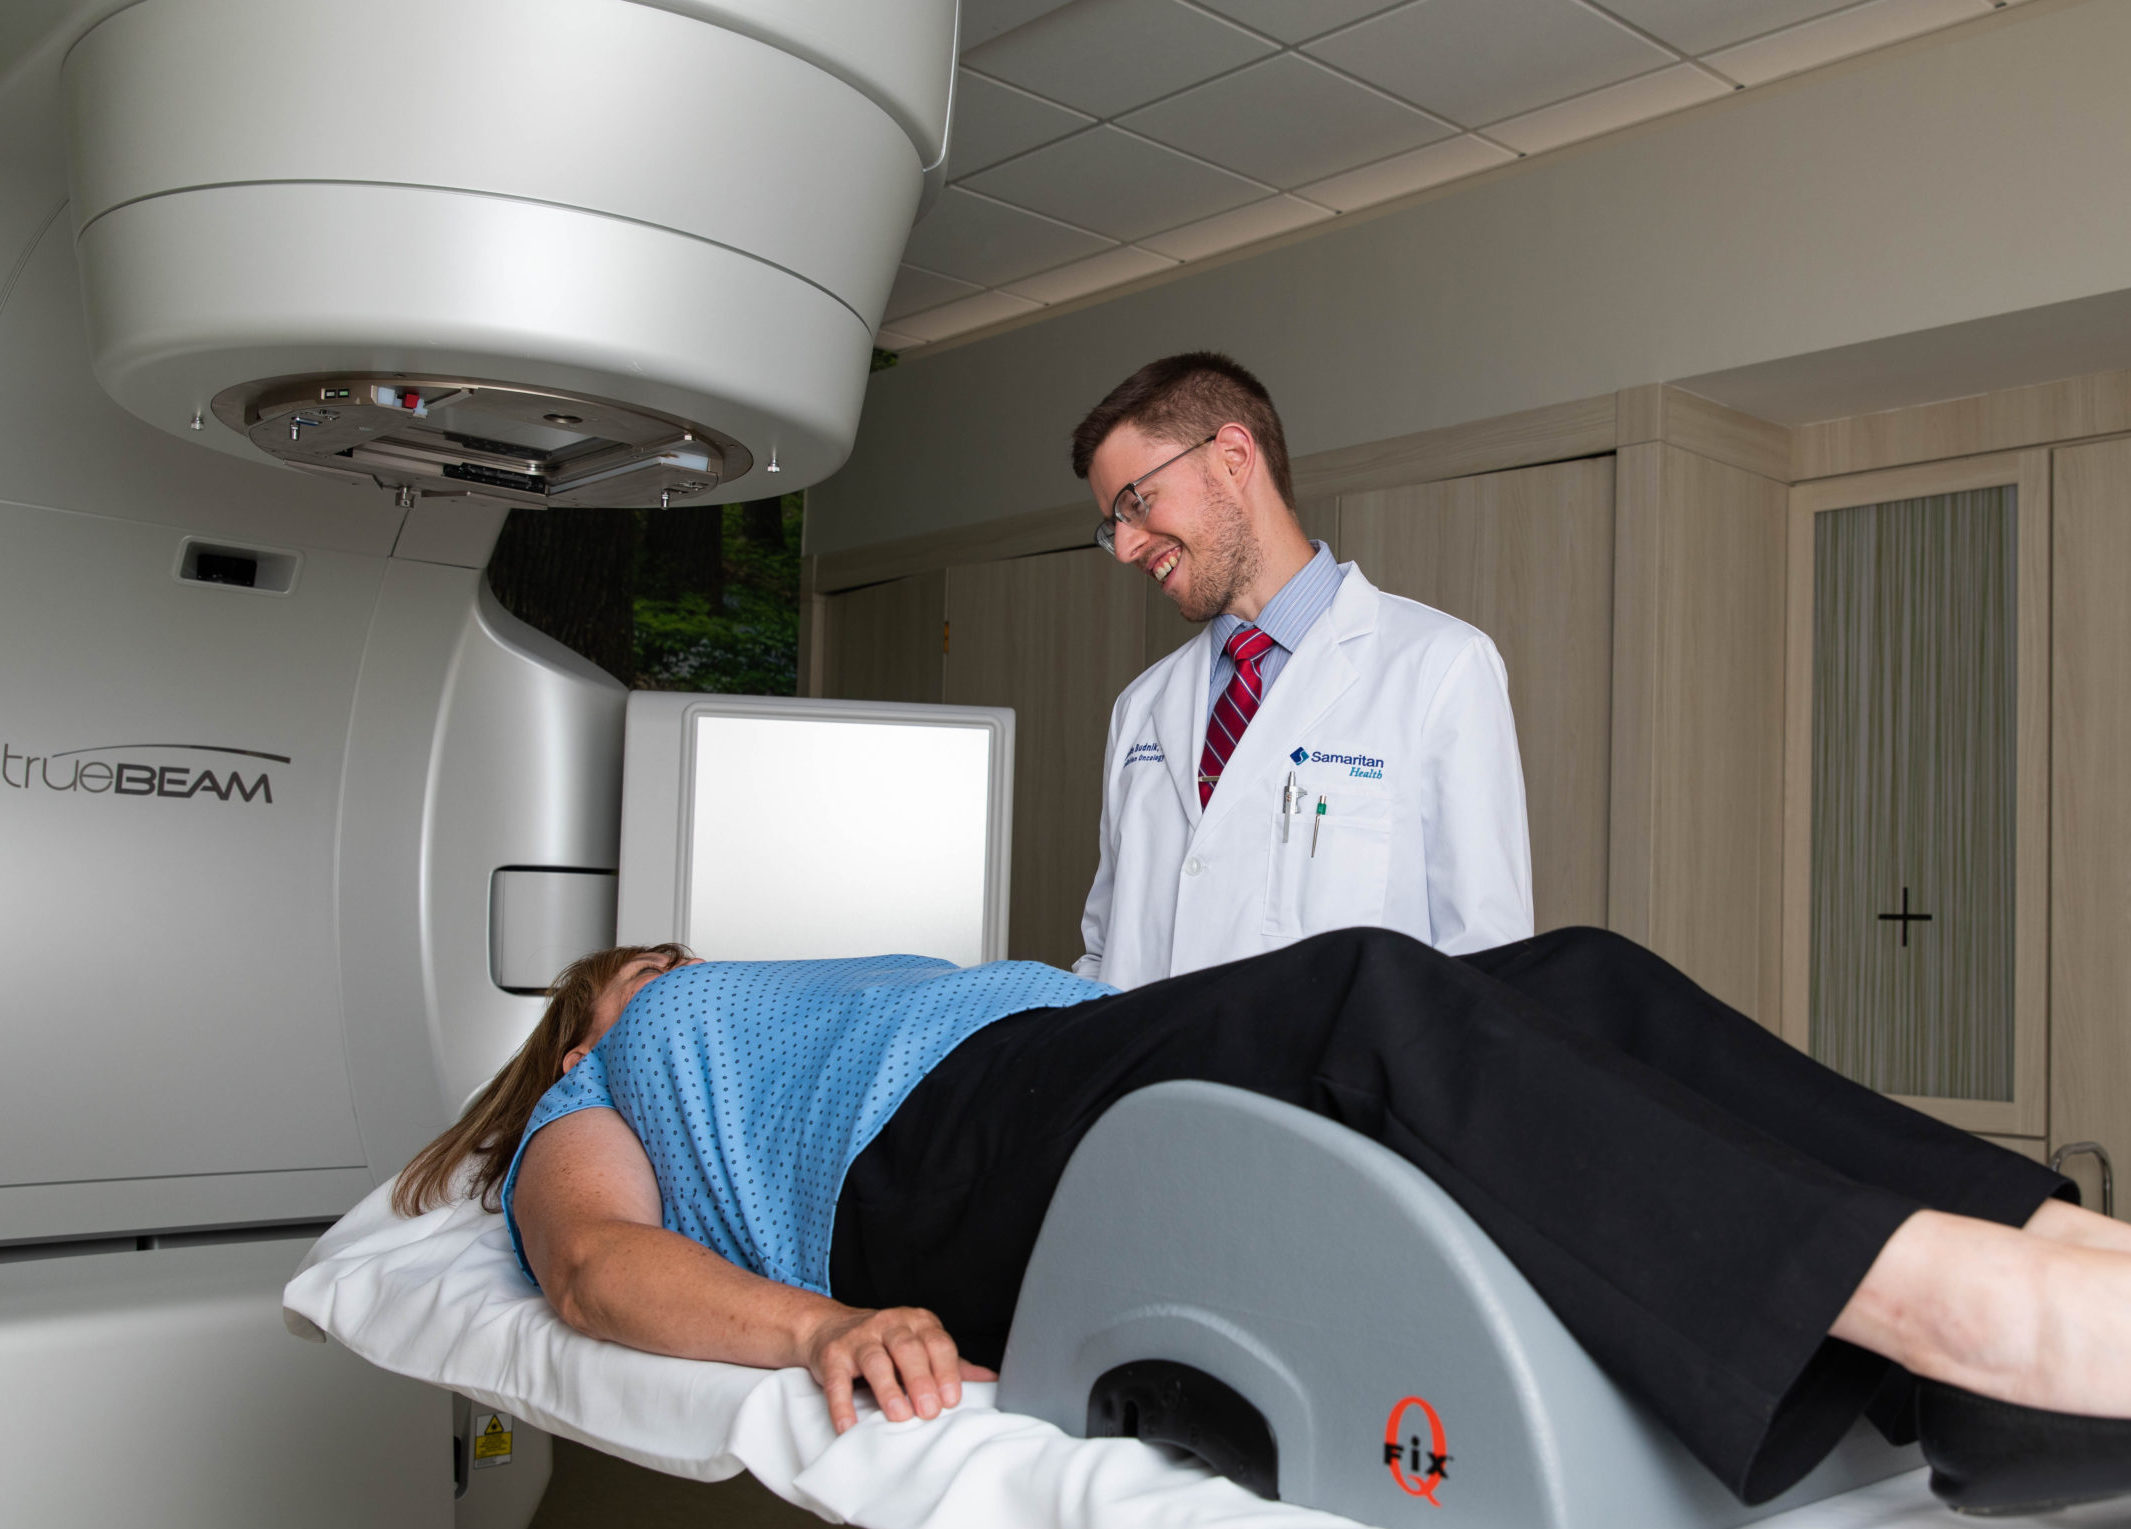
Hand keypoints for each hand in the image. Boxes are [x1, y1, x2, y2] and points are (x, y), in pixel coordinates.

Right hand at [803, 1304, 997, 1432]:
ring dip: (888, 1389)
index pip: (937, 1343)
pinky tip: (849, 1424)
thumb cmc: (886, 1342)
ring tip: (899, 1415)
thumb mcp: (920, 1345)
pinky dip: (842, 1403)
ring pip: (875, 1359)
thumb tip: (991, 1378)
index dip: (946, 1371)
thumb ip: (952, 1362)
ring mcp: (859, 1338)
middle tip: (929, 1411)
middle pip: (908, 1349)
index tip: (952, 1400)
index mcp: (917, 1322)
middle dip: (920, 1380)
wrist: (830, 1327)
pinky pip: (837, 1379)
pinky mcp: (832, 1355)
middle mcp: (889, 1324)